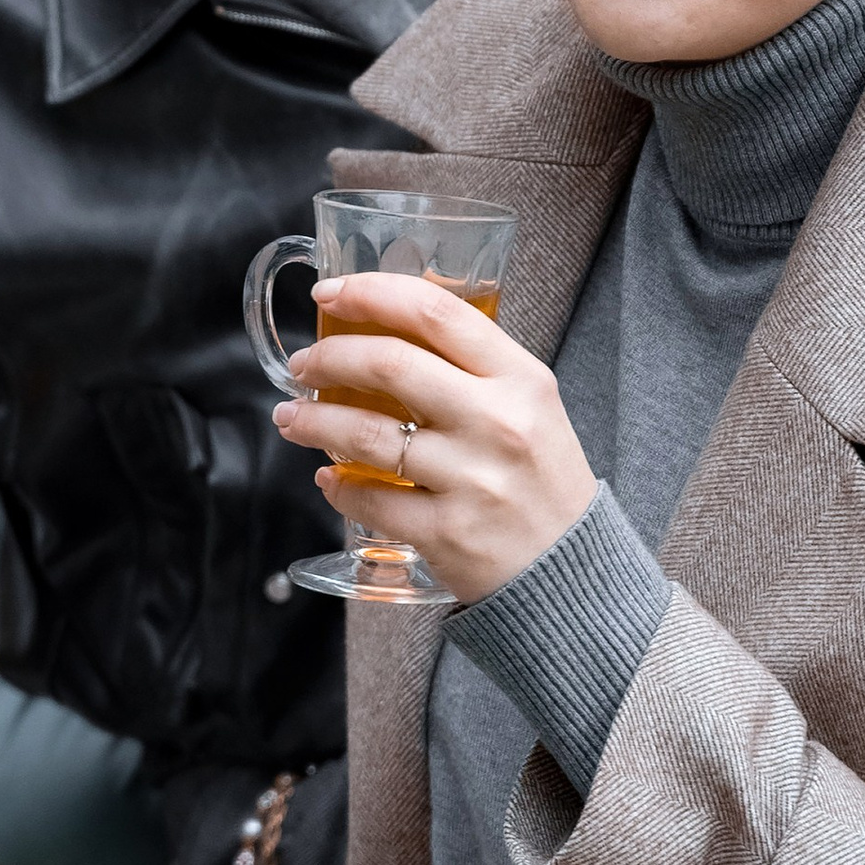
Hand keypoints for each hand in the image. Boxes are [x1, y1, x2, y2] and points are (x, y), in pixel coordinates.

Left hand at [275, 270, 597, 603]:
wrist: (572, 571)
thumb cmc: (541, 480)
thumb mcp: (530, 406)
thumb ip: (472, 367)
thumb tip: (389, 325)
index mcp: (520, 379)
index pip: (436, 312)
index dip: (371, 293)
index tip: (331, 292)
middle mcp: (497, 422)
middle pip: (390, 363)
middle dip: (327, 358)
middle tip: (303, 366)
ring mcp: (472, 479)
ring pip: (366, 433)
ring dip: (314, 421)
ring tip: (291, 418)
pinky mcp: (447, 532)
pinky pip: (370, 498)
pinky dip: (337, 485)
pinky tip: (329, 476)